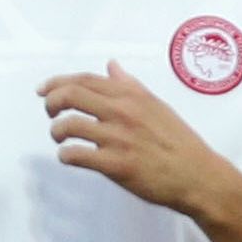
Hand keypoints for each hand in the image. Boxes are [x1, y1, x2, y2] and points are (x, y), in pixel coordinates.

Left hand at [40, 63, 241, 221]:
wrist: (197, 175)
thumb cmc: (178, 141)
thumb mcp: (156, 105)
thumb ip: (130, 86)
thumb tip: (111, 66)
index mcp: (132, 95)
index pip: (86, 80)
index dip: (58, 82)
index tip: (43, 90)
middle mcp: (123, 111)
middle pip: (71, 95)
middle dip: (51, 103)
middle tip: (50, 114)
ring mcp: (118, 138)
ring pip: (69, 125)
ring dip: (56, 132)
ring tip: (61, 139)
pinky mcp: (116, 164)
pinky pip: (76, 155)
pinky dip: (65, 155)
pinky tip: (69, 157)